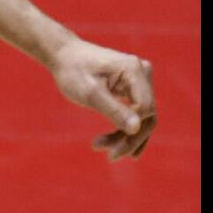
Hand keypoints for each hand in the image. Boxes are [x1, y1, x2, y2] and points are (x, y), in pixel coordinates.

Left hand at [49, 37, 156, 159]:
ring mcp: (140, 80)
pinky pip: (136, 112)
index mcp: (134, 71)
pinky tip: (117, 147)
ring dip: (126, 137)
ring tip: (101, 148)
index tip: (108, 146)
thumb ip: (113, 110)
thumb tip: (136, 128)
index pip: (145, 108)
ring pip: (142, 117)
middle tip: (110, 156)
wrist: (65, 56)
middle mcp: (143, 73)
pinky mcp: (133, 87)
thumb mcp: (90, 94)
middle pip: (147, 115)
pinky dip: (126, 130)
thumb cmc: (74, 72)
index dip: (131, 131)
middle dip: (130, 138)